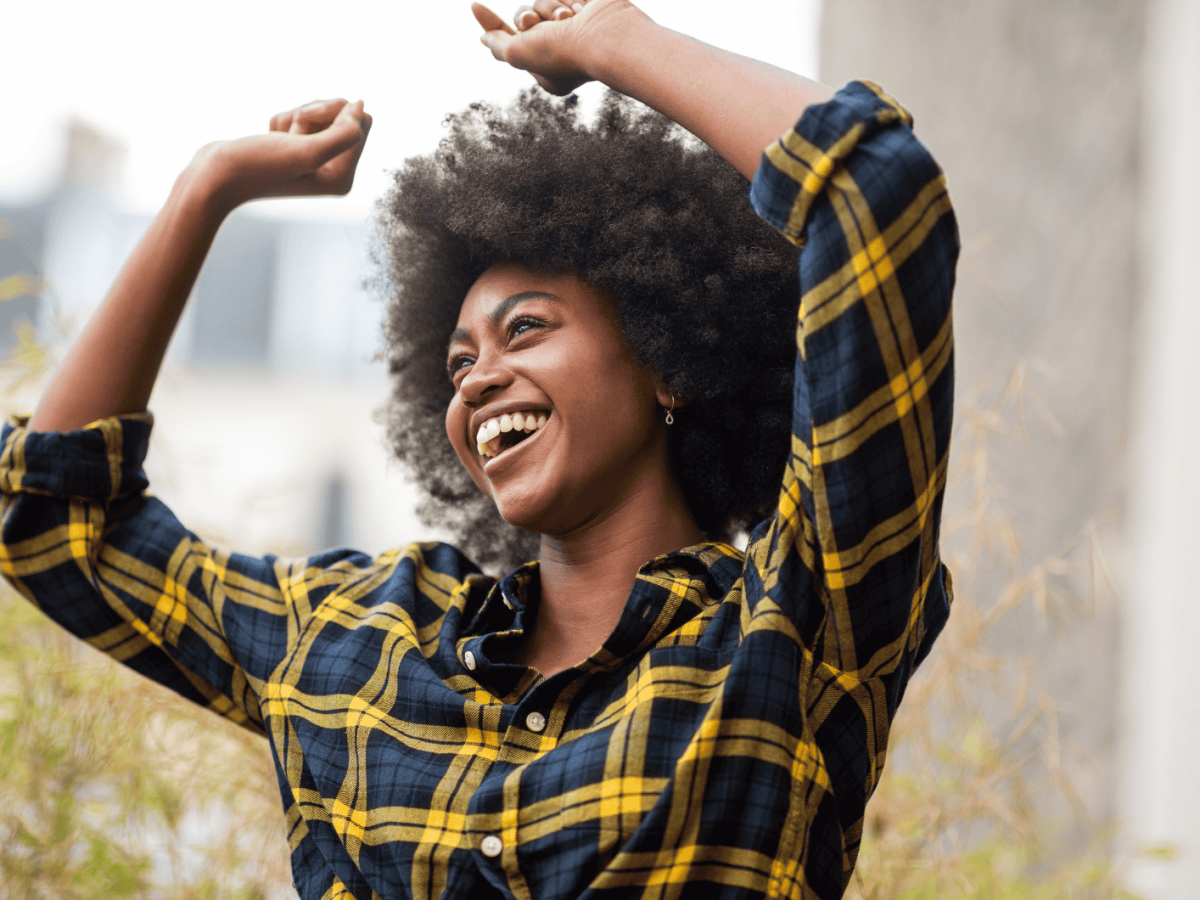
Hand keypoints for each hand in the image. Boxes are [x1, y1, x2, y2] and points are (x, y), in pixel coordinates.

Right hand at [190, 99, 371, 210]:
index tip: (305, 126)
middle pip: (344, 115)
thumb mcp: (307, 151)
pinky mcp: (295, 148)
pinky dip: (280, 121)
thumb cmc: (258, 166)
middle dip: (314, 113)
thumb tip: (362, 107)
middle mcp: (333, 171)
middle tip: (291, 132)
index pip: (363, 123)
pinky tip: (268, 139)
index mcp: (343, 178)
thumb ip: (344, 134)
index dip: (335, 113)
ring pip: (320, 113)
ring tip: (276, 137)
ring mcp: (314, 160)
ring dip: (294, 116)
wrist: (214, 177)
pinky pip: (299, 118)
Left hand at [473, 0, 644, 95]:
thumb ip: (498, 46)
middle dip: (527, 17)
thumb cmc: (563, 52)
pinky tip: (582, 9)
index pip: (511, 44)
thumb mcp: (518, 54)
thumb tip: (484, 39)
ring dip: (550, 7)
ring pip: (544, 2)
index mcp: (546, 72)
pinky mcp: (588, 8)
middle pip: (526, 18)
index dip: (492, 25)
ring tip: (567, 18)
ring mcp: (576, 28)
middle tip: (534, 23)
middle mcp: (561, 51)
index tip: (474, 6)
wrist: (609, 36)